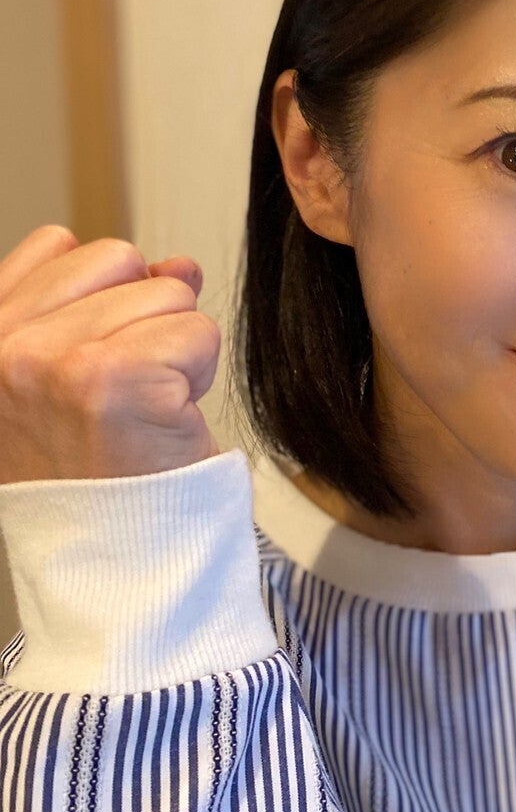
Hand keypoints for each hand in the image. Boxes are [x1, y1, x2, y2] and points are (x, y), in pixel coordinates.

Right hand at [0, 226, 221, 483]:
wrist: (117, 564)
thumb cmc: (102, 476)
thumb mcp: (83, 375)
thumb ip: (116, 303)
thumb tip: (179, 262)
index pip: (61, 246)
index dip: (107, 296)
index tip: (101, 364)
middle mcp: (0, 347)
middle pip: (119, 258)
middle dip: (146, 319)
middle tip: (129, 395)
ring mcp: (50, 359)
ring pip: (166, 292)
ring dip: (177, 350)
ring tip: (146, 410)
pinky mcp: (110, 379)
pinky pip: (196, 332)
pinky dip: (200, 373)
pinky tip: (169, 419)